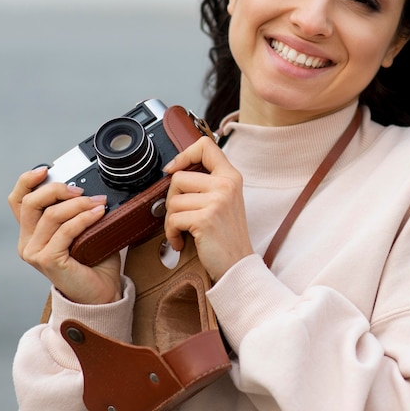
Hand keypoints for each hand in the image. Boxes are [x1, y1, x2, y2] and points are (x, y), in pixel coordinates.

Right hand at [8, 167, 121, 303]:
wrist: (101, 292)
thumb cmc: (94, 260)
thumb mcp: (83, 228)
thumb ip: (77, 210)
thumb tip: (91, 187)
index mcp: (32, 232)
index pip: (18, 201)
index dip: (27, 181)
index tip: (46, 170)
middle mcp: (28, 242)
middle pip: (31, 203)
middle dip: (57, 189)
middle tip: (82, 190)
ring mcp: (35, 252)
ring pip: (51, 215)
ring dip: (79, 204)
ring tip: (99, 203)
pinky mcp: (48, 260)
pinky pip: (65, 231)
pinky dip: (83, 218)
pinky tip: (98, 214)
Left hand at [163, 137, 253, 280]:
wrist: (238, 264)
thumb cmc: (226, 235)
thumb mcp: (225, 200)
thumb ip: (207, 182)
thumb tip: (174, 170)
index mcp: (231, 176)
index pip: (205, 145)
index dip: (184, 154)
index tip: (173, 168)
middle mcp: (226, 184)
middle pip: (179, 177)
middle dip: (172, 199)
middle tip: (181, 216)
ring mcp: (217, 200)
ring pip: (173, 200)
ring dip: (171, 220)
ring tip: (183, 231)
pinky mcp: (206, 218)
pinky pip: (173, 219)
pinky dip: (171, 233)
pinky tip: (181, 241)